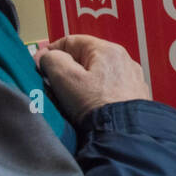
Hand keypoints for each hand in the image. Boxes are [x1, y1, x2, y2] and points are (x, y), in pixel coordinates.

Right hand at [35, 35, 149, 123]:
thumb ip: (52, 60)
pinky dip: (96, 94)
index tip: (39, 65)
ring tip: (72, 99)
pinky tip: (90, 106)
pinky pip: (109, 89)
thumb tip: (48, 57)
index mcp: (108, 50)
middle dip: (66, 70)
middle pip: (85, 58)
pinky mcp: (135, 96)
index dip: (50, 52)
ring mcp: (132, 79)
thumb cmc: (96, 105)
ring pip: (97, 74)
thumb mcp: (64, 77)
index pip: (71, 41)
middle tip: (53, 85)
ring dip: (81, 83)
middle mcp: (124, 60)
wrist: (125, 133)